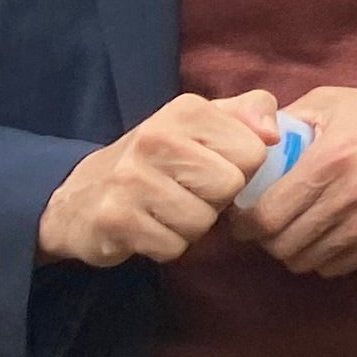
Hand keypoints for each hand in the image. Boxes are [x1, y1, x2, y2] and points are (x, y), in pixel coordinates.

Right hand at [36, 90, 280, 266]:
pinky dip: (167, 245)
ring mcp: (130, 179)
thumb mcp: (204, 123)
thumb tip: (275, 132)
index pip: (253, 151)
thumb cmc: (160, 158)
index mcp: (186, 110)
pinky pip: (173, 247)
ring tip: (169, 209)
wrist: (82, 194)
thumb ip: (249, 113)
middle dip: (217, 199)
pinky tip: (150, 227)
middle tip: (190, 191)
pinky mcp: (114, 219)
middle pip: (229, 187)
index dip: (242, 168)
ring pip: (202, 221)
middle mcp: (155, 138)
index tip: (215, 167)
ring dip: (191, 224)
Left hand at [236, 85, 356, 279]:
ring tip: (300, 226)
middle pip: (282, 246)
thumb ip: (286, 121)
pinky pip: (335, 267)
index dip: (245, 224)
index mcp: (332, 159)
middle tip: (270, 222)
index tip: (244, 216)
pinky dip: (324, 255)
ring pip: (306, 262)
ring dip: (294, 248)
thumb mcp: (333, 102)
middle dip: (267, 237)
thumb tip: (247, 146)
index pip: (267, 217)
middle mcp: (351, 198)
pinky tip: (330, 231)